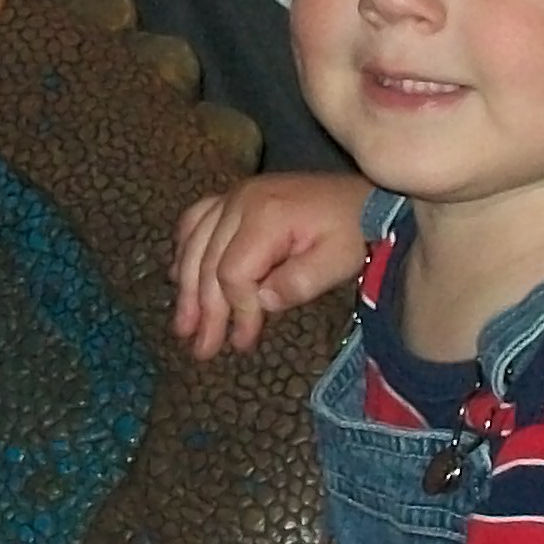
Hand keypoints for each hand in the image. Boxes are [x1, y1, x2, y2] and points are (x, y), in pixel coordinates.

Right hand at [173, 173, 369, 357]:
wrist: (362, 199)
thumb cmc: (352, 233)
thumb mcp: (337, 262)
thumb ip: (299, 283)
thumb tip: (260, 301)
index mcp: (265, 217)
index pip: (233, 272)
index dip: (236, 310)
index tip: (244, 342)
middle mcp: (240, 201)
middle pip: (207, 261)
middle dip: (204, 310)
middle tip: (202, 348)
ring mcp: (234, 195)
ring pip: (195, 243)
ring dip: (186, 286)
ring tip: (183, 324)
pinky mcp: (235, 196)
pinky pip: (196, 218)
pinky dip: (185, 247)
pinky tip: (181, 274)